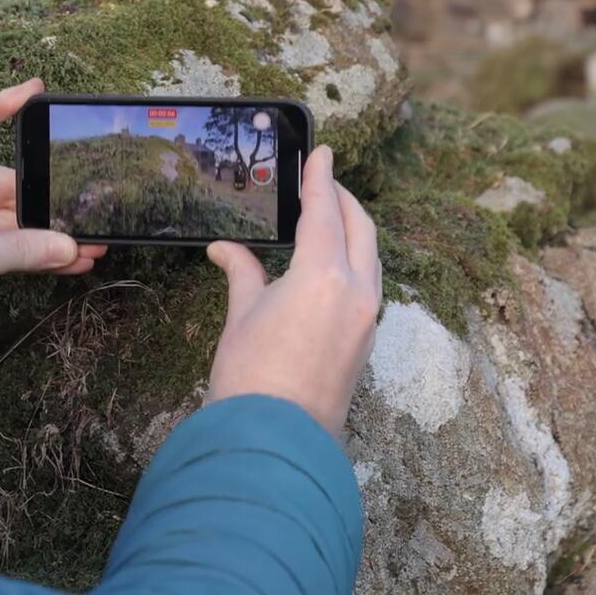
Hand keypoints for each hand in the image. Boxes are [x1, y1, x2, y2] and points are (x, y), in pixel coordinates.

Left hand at [0, 80, 106, 374]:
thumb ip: (21, 249)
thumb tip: (70, 246)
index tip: (34, 94)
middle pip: (2, 178)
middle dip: (44, 194)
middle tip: (85, 202)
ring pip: (9, 217)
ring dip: (45, 231)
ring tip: (89, 244)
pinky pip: (5, 245)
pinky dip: (33, 252)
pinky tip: (68, 262)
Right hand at [204, 145, 380, 439]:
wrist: (274, 443)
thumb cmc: (250, 378)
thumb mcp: (241, 315)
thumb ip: (243, 273)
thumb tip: (226, 249)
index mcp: (325, 275)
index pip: (325, 211)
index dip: (321, 178)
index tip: (322, 152)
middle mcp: (357, 291)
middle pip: (360, 228)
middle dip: (344, 200)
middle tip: (324, 181)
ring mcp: (366, 319)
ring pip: (369, 257)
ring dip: (353, 231)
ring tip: (327, 218)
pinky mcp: (365, 343)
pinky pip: (366, 286)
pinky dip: (353, 262)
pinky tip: (329, 264)